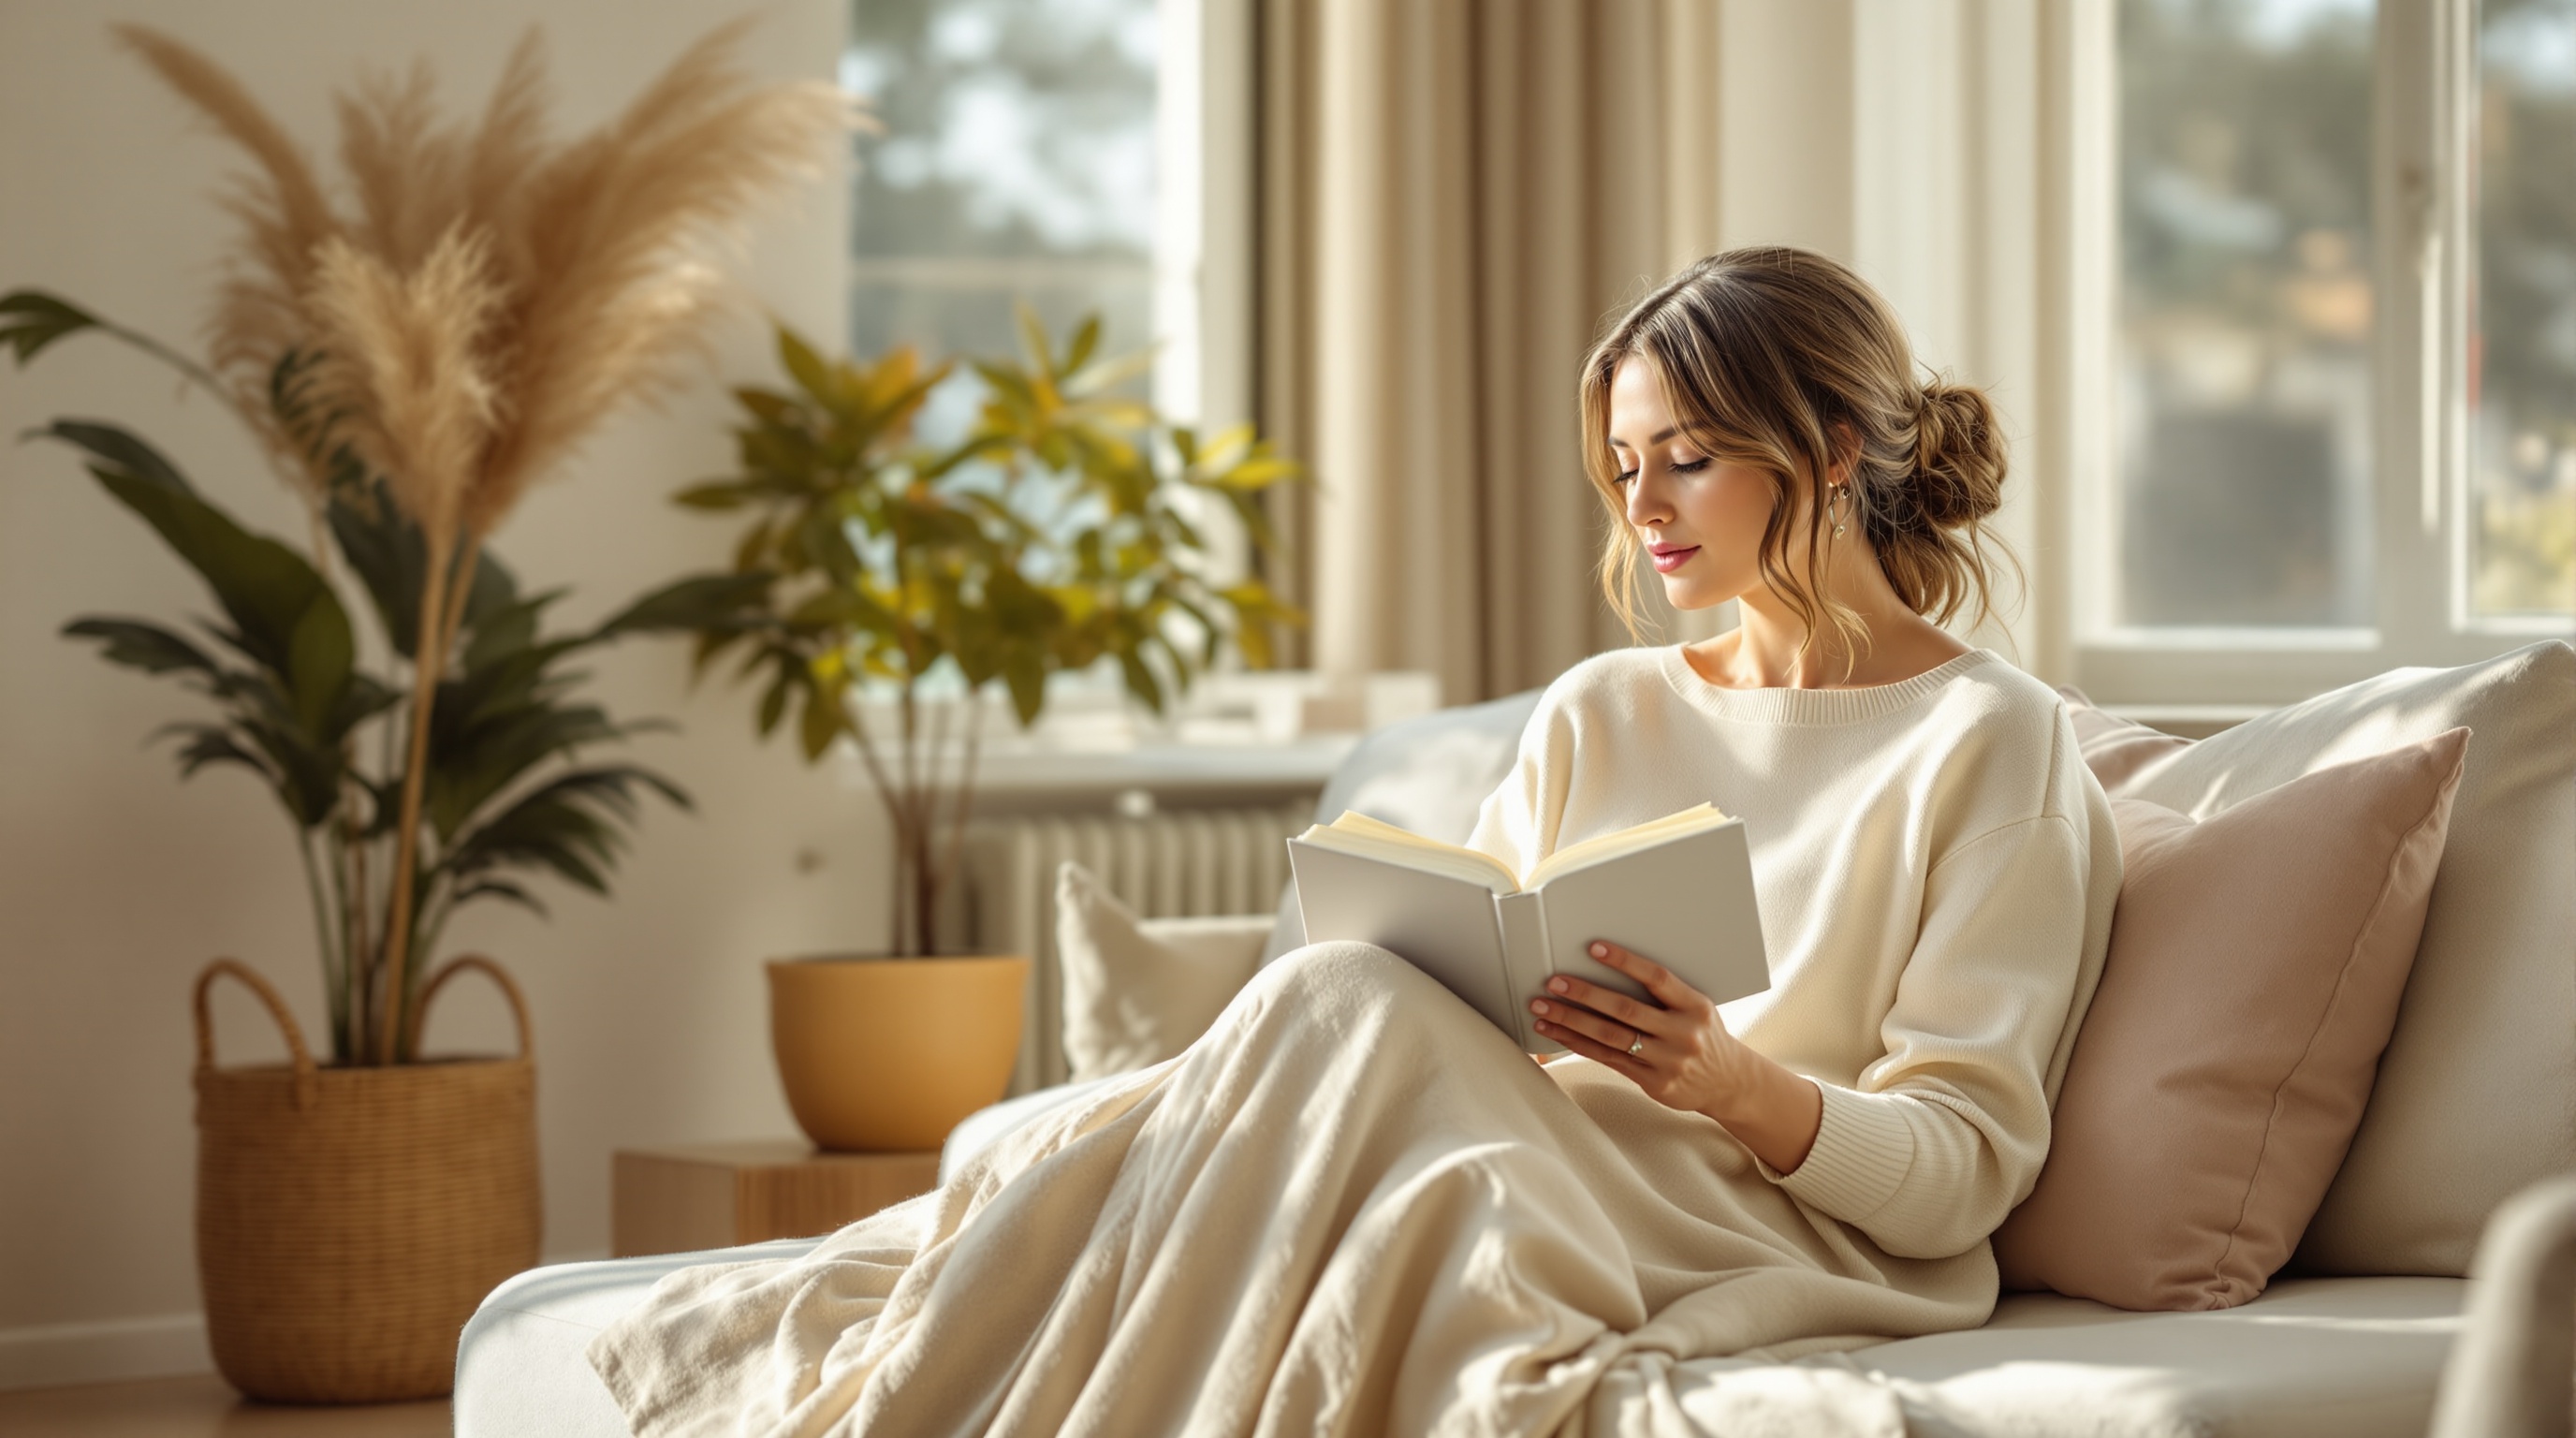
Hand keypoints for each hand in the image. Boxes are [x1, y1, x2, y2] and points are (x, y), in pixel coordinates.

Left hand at [1529, 940, 1821, 1173]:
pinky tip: (1557, 1034)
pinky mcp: (1654, 1082)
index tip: (1594, 948)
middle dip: (1584, 994)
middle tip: (1554, 982)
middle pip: (1625, 1009)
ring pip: (1610, 1037)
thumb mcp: (1698, 1008)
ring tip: (1542, 1009)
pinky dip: (1578, 1045)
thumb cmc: (1704, 1036)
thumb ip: (1666, 994)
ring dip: (1571, 1021)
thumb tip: (1614, 965)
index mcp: (1694, 1006)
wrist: (1729, 1083)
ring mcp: (1667, 1061)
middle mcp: (1681, 1033)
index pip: (1657, 978)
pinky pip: (1608, 1060)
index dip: (1625, 961)